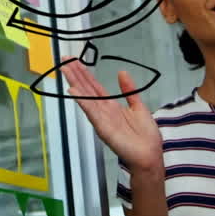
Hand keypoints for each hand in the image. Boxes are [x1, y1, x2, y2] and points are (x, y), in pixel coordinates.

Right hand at [62, 60, 162, 174]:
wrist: (149, 155)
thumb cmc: (145, 136)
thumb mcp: (138, 106)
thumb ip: (129, 90)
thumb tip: (122, 72)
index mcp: (111, 106)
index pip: (94, 86)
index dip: (85, 73)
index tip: (75, 61)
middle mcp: (103, 111)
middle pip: (87, 89)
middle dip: (76, 74)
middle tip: (64, 60)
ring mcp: (101, 119)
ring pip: (86, 97)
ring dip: (75, 83)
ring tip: (65, 70)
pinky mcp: (103, 128)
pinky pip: (91, 112)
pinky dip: (83, 102)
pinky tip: (74, 92)